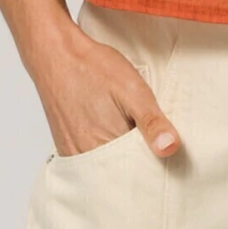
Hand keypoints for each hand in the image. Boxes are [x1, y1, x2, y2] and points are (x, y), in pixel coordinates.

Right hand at [30, 22, 181, 159]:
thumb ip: (151, 121)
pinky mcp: (66, 146)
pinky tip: (112, 133)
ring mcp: (73, 154)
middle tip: (150, 141)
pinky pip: (91, 161)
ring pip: (106, 168)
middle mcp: (87, 158)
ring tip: (131, 134)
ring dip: (121, 160)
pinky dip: (105, 153)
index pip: (138, 173)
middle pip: (121, 174)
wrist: (56, 54)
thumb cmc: (94, 68)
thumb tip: (170, 148)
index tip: (166, 153)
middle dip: (139, 164)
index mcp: (107, 147)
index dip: (155, 163)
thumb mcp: (132, 90)